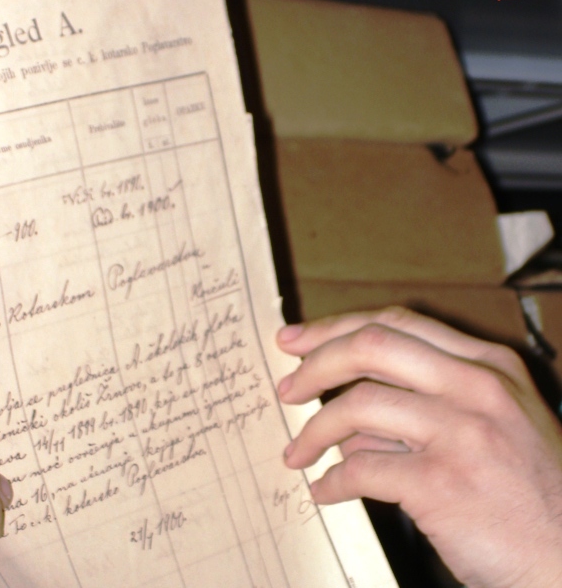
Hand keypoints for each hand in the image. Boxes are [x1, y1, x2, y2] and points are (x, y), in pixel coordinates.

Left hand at [277, 307, 561, 587]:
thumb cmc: (532, 495)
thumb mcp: (495, 426)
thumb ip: (424, 407)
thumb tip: (348, 418)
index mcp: (488, 365)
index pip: (396, 323)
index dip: (336, 327)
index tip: (298, 340)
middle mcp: (477, 387)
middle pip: (371, 346)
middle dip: (315, 362)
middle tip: (286, 388)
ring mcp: (462, 432)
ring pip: (358, 405)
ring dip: (313, 430)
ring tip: (296, 453)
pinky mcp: (444, 483)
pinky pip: (362, 469)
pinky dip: (331, 480)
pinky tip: (325, 490)